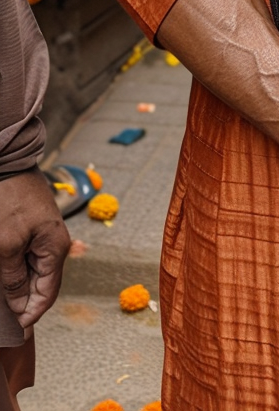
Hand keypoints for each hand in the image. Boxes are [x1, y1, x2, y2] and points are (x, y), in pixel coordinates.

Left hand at [0, 168, 69, 328]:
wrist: (8, 166)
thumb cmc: (9, 201)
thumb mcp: (6, 245)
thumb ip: (14, 279)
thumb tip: (21, 305)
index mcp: (56, 248)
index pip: (48, 293)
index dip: (31, 314)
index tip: (17, 329)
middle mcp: (56, 243)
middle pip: (43, 283)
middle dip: (25, 301)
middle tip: (8, 317)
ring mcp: (47, 234)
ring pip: (35, 270)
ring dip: (20, 285)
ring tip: (4, 296)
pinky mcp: (36, 227)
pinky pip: (30, 256)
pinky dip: (18, 269)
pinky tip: (6, 274)